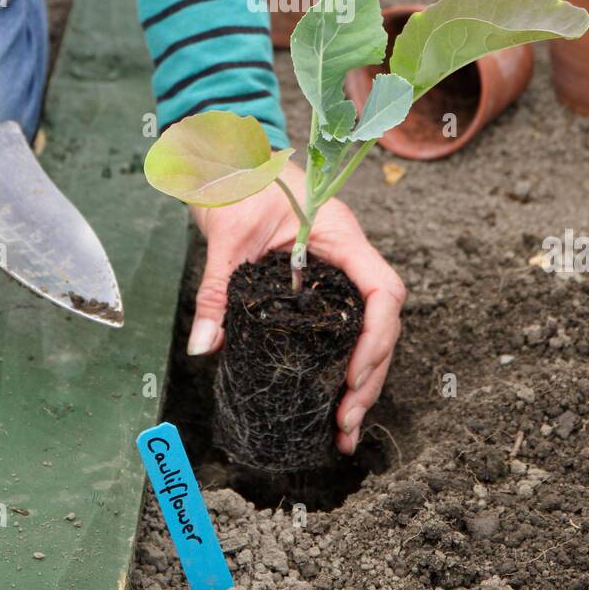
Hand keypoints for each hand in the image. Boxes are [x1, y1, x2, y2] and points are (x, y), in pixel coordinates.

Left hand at [190, 160, 404, 453]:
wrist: (224, 159)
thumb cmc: (234, 182)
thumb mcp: (225, 235)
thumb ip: (217, 290)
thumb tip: (205, 346)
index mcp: (339, 235)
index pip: (383, 289)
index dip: (377, 338)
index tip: (352, 377)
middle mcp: (348, 256)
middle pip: (382, 322)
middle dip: (370, 376)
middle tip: (346, 424)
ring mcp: (339, 272)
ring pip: (368, 330)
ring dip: (362, 380)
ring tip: (344, 430)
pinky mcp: (320, 287)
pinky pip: (344, 328)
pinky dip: (342, 366)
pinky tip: (332, 402)